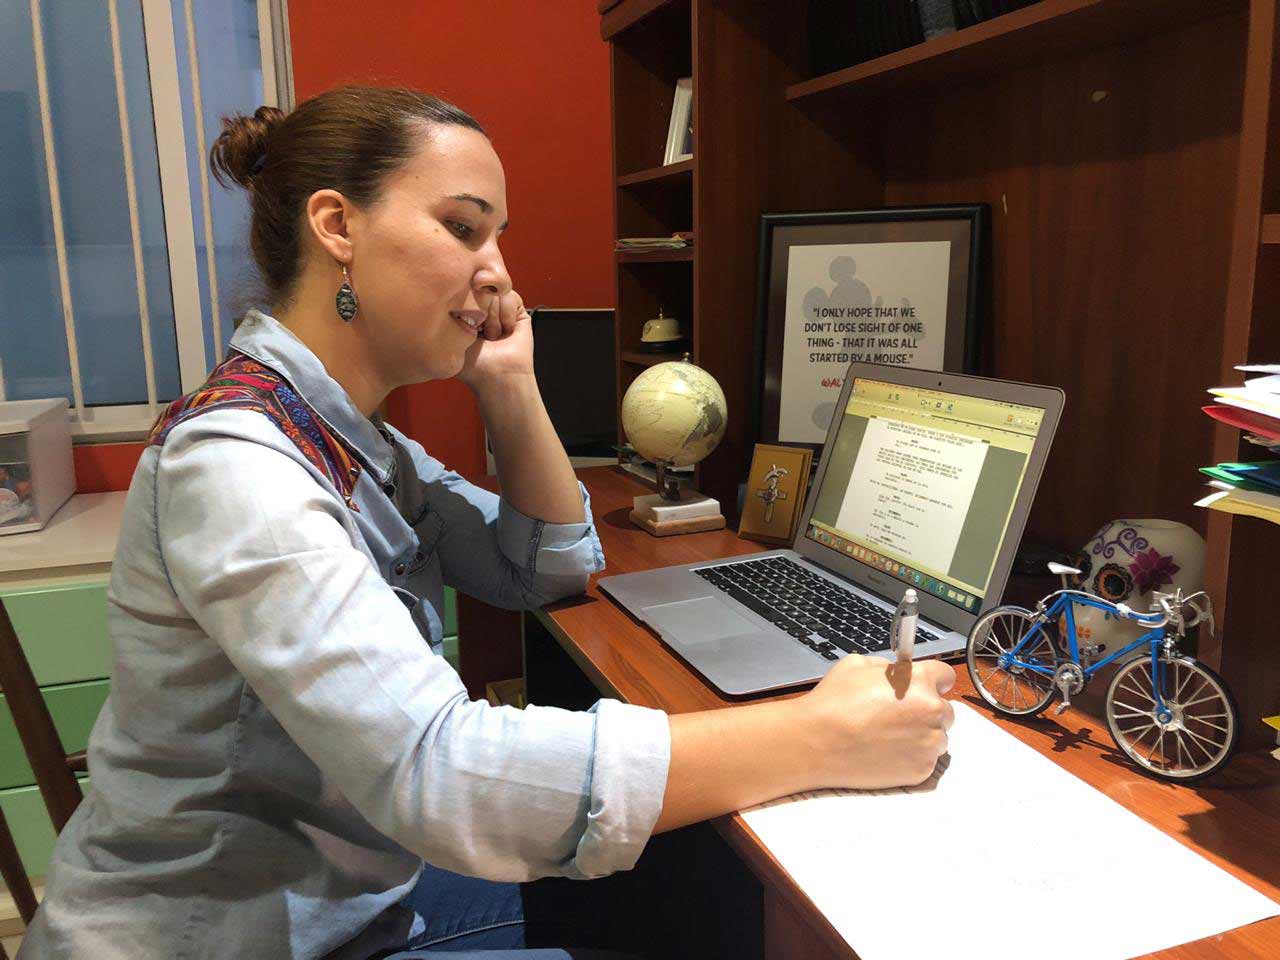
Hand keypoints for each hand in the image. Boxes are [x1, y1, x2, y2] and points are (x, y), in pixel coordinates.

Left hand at [457, 290, 533, 389]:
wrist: (498, 376)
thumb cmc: (474, 364)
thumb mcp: (452, 333)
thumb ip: (448, 308)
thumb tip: (452, 284)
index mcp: (464, 311)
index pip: (461, 287)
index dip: (463, 301)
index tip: (464, 322)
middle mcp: (482, 307)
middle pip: (479, 287)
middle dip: (480, 310)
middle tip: (481, 334)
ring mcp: (500, 308)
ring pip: (495, 290)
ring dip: (493, 316)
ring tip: (494, 336)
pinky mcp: (518, 310)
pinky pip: (511, 296)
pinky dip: (507, 315)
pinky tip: (506, 331)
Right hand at [803, 654, 954, 789]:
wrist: (818, 743)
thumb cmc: (833, 703)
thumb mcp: (857, 664)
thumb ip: (887, 666)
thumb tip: (896, 672)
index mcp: (919, 681)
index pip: (946, 676)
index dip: (933, 680)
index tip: (925, 686)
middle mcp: (931, 711)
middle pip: (944, 709)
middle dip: (926, 710)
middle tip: (899, 715)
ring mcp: (929, 744)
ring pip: (938, 737)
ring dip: (922, 735)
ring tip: (890, 735)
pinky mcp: (921, 770)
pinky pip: (927, 760)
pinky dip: (912, 756)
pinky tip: (888, 751)